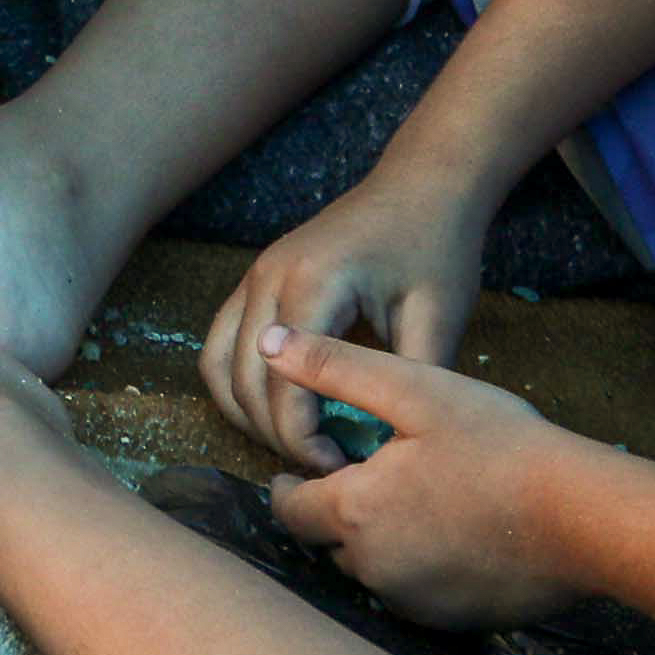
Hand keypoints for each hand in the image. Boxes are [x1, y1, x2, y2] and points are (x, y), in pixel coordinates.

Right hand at [211, 160, 497, 469]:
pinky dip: (236, 386)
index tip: (343, 468)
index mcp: (312, 285)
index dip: (306, 441)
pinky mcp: (255, 280)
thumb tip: (387, 449)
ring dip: (248, 415)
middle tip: (325, 466)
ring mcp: (253, 276)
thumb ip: (407, 381)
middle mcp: (267, 278)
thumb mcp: (437, 317)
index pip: (286, 387)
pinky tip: (276, 411)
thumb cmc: (435, 247)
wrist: (422, 186)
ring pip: (218, 367)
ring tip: (298, 443)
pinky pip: (220, 344)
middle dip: (278, 437)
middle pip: (246, 383)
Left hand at [257, 329, 600, 632]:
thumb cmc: (500, 446)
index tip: (303, 472)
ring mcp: (413, 602)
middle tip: (372, 479)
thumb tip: (268, 345)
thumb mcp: (415, 390)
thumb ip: (336, 369)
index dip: (291, 487)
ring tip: (415, 503)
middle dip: (338, 513)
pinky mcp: (450, 623)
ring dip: (378, 543)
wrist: (583, 519)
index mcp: (354, 512)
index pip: (290, 509)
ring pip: (372, 571)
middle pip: (329, 543)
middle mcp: (372, 569)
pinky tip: (451, 536)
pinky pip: (413, 595)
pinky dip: (418, 569)